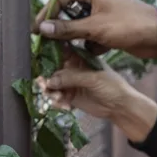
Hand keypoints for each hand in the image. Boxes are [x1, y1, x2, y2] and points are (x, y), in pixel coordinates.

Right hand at [34, 0, 156, 58]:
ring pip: (79, 27)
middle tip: (47, 43)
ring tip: (67, 51)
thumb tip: (42, 28)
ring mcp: (102, 13)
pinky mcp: (108, 27)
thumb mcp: (94, 28)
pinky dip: (91, 45)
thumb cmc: (128, 25)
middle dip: (61, 29)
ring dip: (76, 39)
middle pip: (68, 13)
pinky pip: (91, 36)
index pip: (60, 0)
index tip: (35, 30)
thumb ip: (67, 29)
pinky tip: (96, 51)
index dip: (47, 15)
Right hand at [42, 50, 156, 141]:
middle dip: (46, 75)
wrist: (119, 106)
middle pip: (52, 68)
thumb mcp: (92, 78)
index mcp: (79, 57)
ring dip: (50, 90)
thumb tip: (49, 80)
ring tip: (55, 97)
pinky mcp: (69, 96)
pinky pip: (56, 96)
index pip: (60, 50)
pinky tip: (62, 104)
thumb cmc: (112, 85)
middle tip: (43, 83)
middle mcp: (72, 67)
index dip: (48, 52)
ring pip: (51, 83)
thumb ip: (71, 77)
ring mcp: (70, 82)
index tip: (38, 58)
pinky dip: (56, 100)